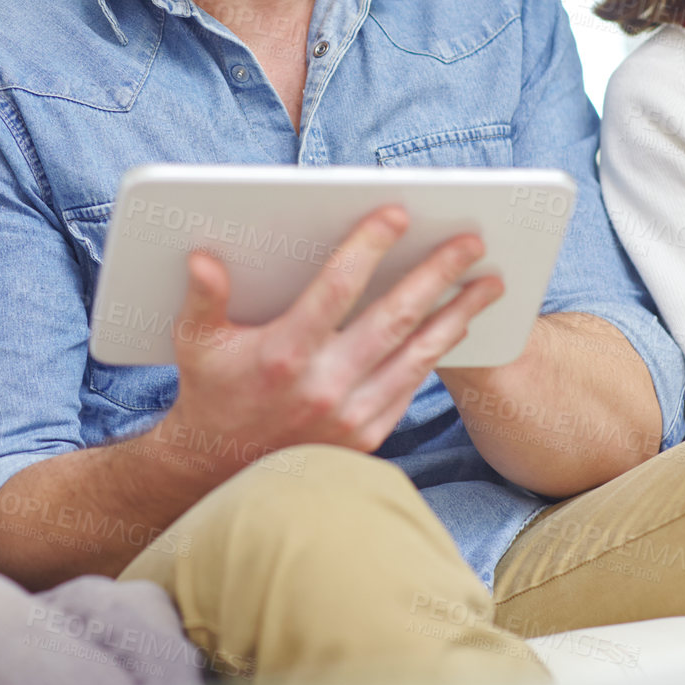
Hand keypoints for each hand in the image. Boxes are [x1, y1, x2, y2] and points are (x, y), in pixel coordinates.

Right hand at [157, 205, 502, 477]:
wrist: (222, 471)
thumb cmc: (211, 391)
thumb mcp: (196, 343)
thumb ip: (202, 297)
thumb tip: (203, 259)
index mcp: (284, 353)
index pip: (336, 288)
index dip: (368, 246)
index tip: (398, 214)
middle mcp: (323, 384)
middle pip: (395, 317)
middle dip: (437, 274)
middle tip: (471, 241)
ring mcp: (351, 414)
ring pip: (418, 354)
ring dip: (458, 314)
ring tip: (488, 282)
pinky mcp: (368, 436)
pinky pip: (412, 385)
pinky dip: (438, 352)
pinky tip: (457, 325)